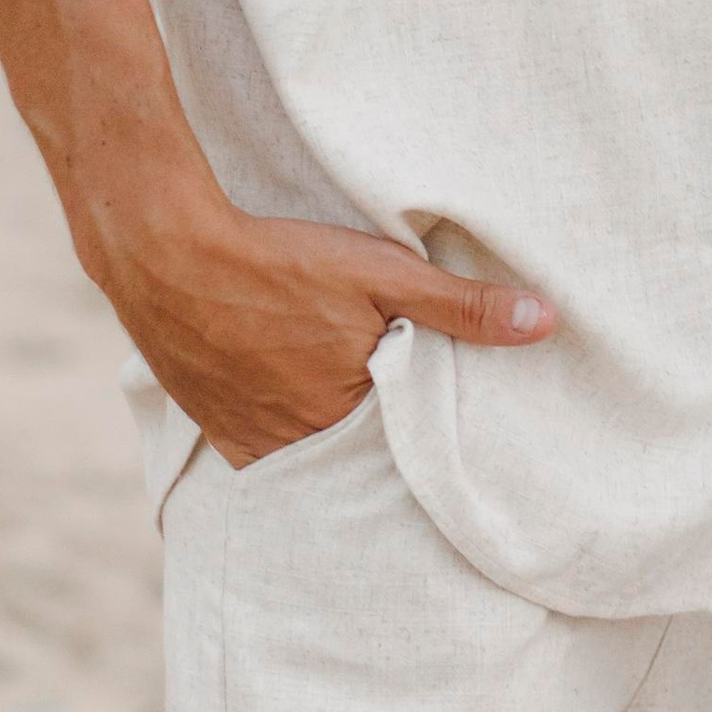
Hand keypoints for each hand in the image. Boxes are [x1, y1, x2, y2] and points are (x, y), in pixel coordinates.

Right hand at [92, 191, 555, 468]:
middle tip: (407, 418)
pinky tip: (301, 405)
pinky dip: (293, 437)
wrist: (166, 255)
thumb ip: (462, 306)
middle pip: (362, 455)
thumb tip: (545, 323)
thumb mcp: (382, 274)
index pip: (412, 447)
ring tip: (354, 410)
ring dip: (336, 437)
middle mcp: (297, 448)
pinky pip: (270, 451)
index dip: (431, 429)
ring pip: (316, 454)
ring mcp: (253, 444)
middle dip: (386, 442)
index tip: (454, 422)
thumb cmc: (279, 263)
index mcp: (348, 419)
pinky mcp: (218, 431)